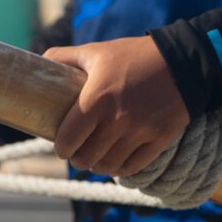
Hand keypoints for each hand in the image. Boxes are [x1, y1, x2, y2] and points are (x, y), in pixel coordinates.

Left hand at [43, 36, 189, 176]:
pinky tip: (114, 163)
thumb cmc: (133, 56)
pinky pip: (132, 167)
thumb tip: (37, 63)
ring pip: (108, 166)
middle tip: (76, 153)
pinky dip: (119, 169)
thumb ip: (63, 57)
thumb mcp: (96, 51)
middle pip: (86, 157)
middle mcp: (117, 119)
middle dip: (77, 158)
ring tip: (94, 159)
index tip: (61, 146)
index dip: (61, 147)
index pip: (68, 139)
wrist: (183, 62)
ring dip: (97, 166)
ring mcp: (139, 132)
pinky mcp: (159, 140)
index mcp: (97, 98)